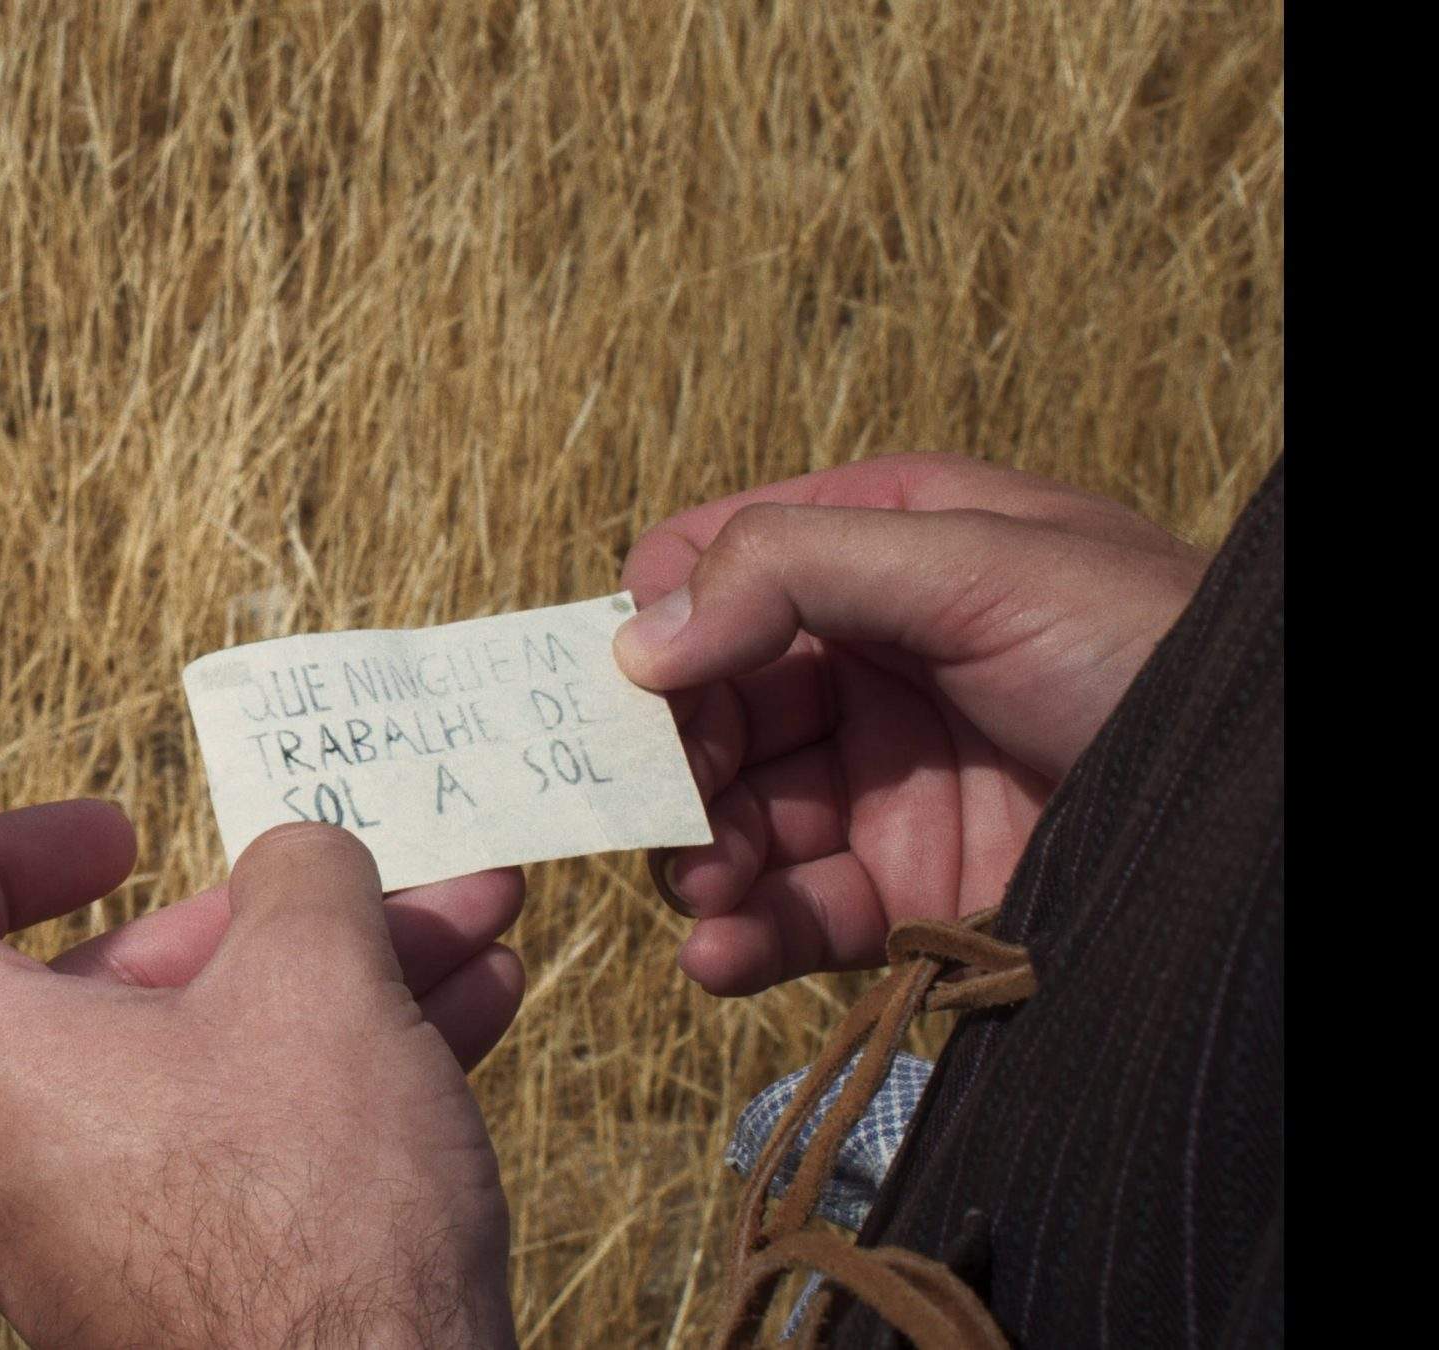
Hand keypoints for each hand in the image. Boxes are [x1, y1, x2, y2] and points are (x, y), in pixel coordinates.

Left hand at [0, 802, 522, 1347]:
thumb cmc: (308, 1205)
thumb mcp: (316, 978)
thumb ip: (298, 876)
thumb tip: (298, 866)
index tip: (122, 836)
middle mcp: (0, 1160)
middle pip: (102, 987)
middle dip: (265, 920)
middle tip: (373, 876)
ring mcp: (83, 1240)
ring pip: (199, 1062)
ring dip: (336, 985)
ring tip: (468, 923)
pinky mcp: (170, 1296)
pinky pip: (233, 1146)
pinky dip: (332, 1074)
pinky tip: (471, 1016)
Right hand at [614, 453, 1207, 995]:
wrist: (1269, 819)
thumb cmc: (1153, 646)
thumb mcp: (980, 564)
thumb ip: (798, 568)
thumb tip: (637, 635)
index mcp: (881, 550)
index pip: (714, 569)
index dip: (660, 620)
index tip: (635, 679)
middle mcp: (866, 663)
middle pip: (703, 703)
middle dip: (667, 757)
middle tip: (662, 805)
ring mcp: (881, 783)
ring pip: (732, 816)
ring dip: (694, 855)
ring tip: (704, 887)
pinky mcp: (906, 894)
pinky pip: (789, 916)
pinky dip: (737, 939)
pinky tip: (718, 955)